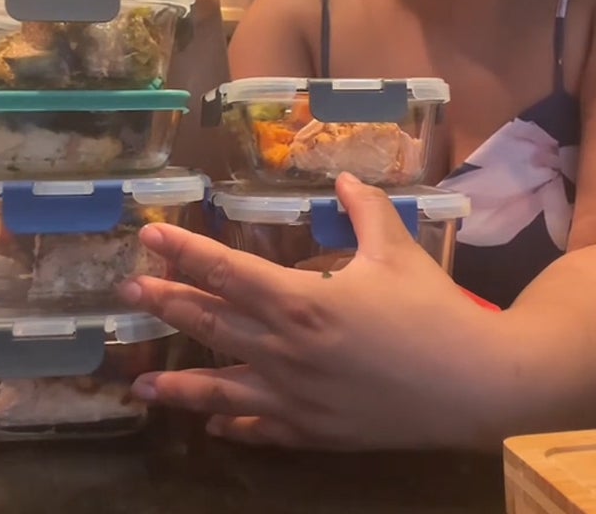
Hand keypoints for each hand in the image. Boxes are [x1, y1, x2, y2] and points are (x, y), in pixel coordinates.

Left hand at [120, 174, 510, 450]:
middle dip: (165, 304)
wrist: (482, 386)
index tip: (147, 237)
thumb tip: (342, 178)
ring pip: (220, 387)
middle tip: (126, 291)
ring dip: (176, 385)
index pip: (225, 270)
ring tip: (138, 383)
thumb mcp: (398, 251)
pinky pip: (261, 428)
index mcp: (300, 300)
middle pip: (210, 323)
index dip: (183, 252)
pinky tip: (210, 424)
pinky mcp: (313, 431)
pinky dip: (233, 425)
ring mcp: (294, 395)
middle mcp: (285, 349)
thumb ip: (364, 212)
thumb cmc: (438, 313)